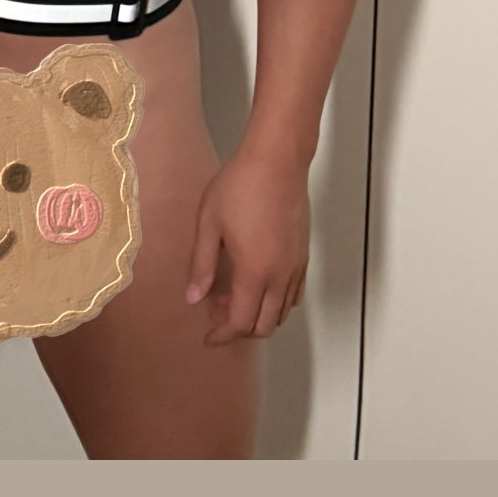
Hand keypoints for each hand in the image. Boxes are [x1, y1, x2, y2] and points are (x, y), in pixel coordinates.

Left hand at [185, 144, 309, 343]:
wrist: (277, 160)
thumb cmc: (239, 186)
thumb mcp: (209, 224)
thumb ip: (201, 265)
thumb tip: (193, 299)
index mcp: (254, 272)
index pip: (240, 322)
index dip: (222, 335)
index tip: (207, 336)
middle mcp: (279, 276)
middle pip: (264, 326)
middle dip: (239, 329)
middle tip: (215, 313)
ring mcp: (295, 267)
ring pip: (282, 313)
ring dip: (258, 316)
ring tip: (232, 295)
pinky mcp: (304, 255)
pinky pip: (294, 294)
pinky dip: (276, 302)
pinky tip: (257, 284)